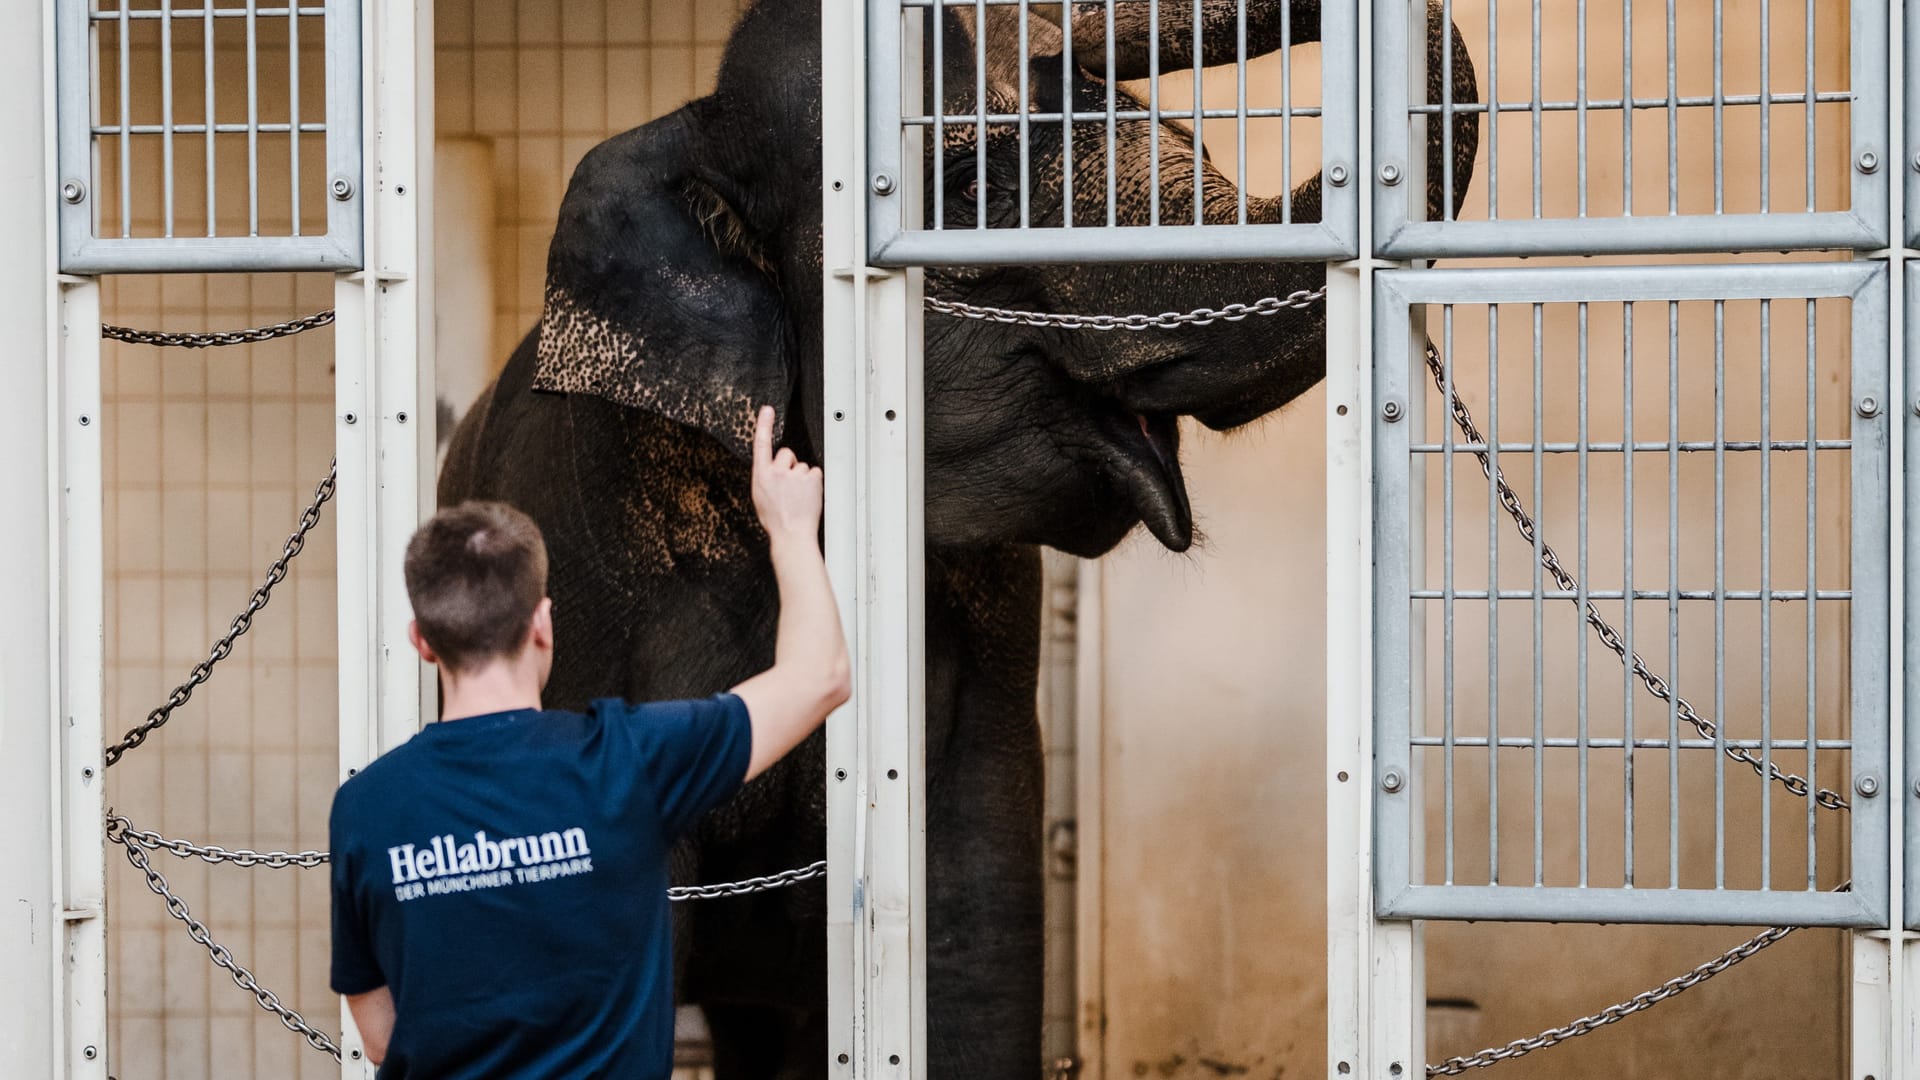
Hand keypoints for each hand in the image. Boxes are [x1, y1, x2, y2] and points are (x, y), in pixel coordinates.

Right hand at [751, 406, 822, 545]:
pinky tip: (808, 496)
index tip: (767, 410)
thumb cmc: (775, 520)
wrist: (791, 534)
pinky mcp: (811, 478)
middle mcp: (777, 471)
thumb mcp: (760, 497)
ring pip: (802, 466)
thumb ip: (766, 478)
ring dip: (803, 478)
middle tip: (790, 486)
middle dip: (790, 465)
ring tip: (799, 496)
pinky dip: (814, 483)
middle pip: (787, 453)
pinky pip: (814, 472)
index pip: (761, 444)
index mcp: (761, 476)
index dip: (764, 425)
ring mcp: (795, 474)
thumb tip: (773, 470)